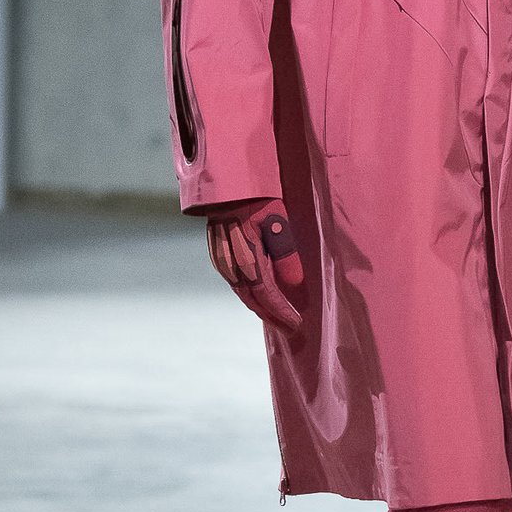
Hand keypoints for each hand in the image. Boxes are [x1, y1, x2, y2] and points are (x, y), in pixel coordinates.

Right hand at [206, 198, 304, 331]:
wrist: (227, 184)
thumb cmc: (257, 200)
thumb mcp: (278, 222)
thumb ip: (286, 254)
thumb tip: (294, 284)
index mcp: (248, 257)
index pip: (266, 294)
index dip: (280, 312)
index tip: (295, 323)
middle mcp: (231, 264)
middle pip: (251, 299)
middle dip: (271, 315)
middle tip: (288, 327)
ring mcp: (221, 259)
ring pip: (240, 291)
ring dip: (258, 306)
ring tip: (274, 316)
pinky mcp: (217, 253)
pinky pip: (233, 281)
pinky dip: (247, 293)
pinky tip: (256, 295)